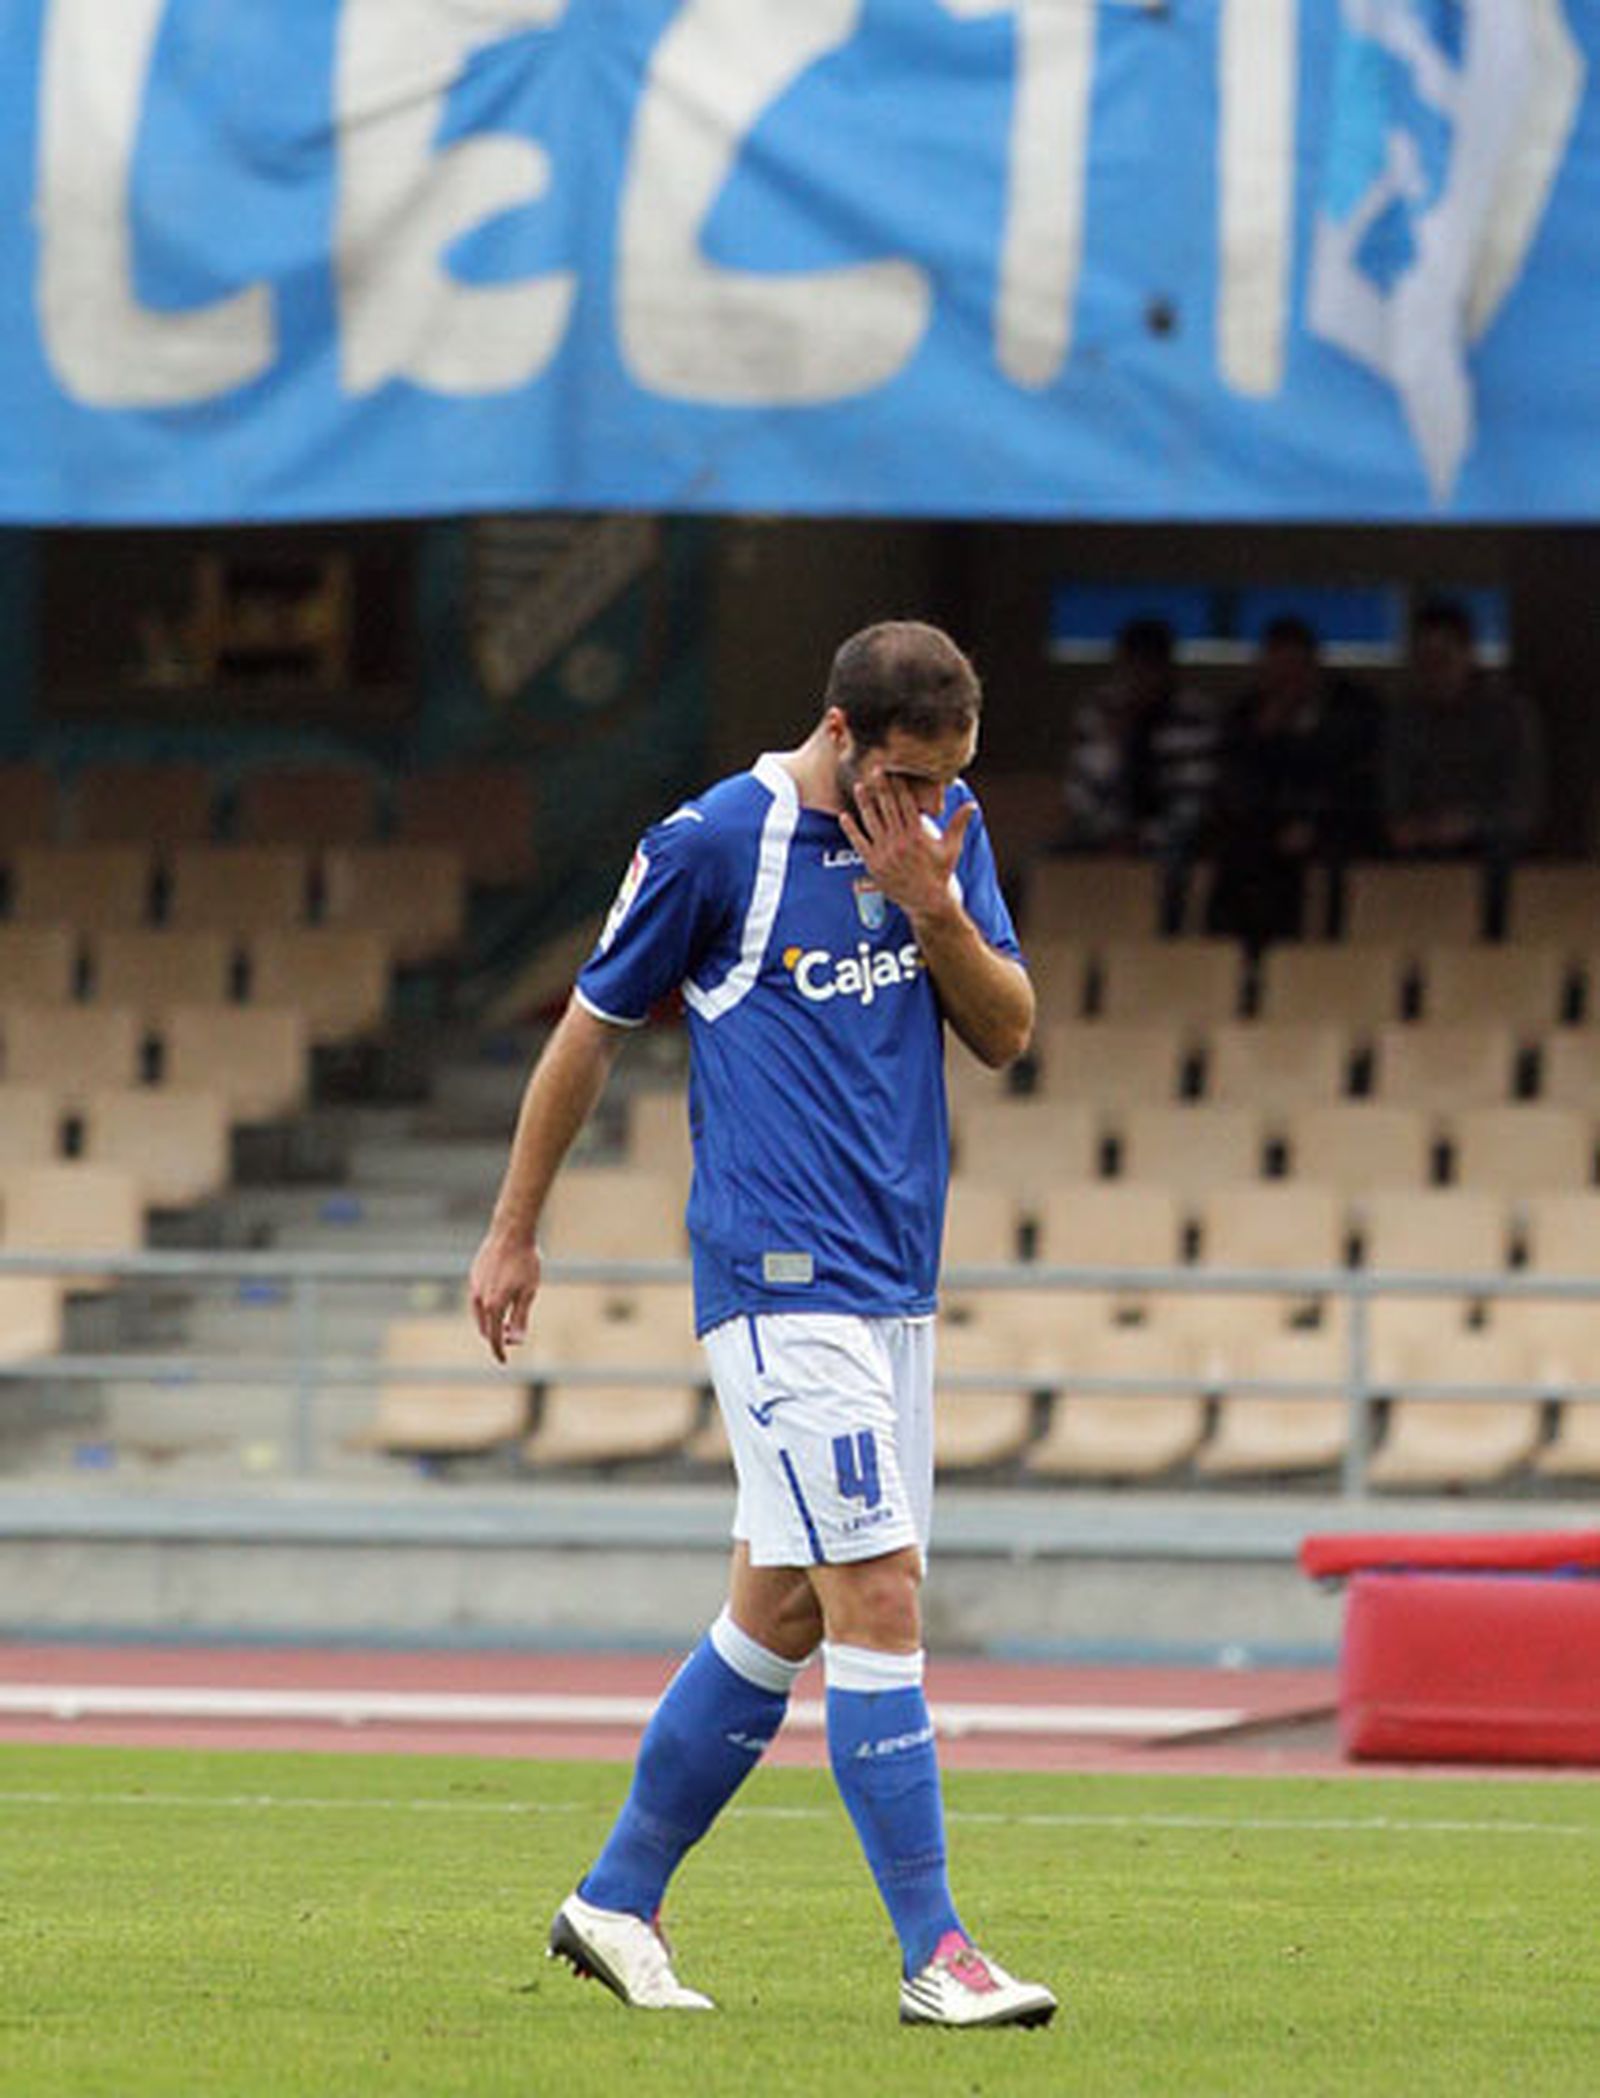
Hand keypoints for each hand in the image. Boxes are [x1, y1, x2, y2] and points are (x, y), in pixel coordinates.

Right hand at [469, 1227, 541, 1363]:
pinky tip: (501, 1298)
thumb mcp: (528, 1292)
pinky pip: (478, 1298)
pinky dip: (487, 1306)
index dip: (499, 1351)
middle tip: (513, 1336)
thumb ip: (521, 1318)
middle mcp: (480, 1298)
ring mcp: (474, 1286)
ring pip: (480, 1313)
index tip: (503, 1360)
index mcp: (494, 1305)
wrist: (511, 1232)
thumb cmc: (525, 1261)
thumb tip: (516, 1341)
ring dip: (492, 1321)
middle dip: (497, 1336)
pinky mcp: (474, 1275)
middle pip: (485, 1327)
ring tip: (508, 1318)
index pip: (494, 1337)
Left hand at [839, 777, 974, 918]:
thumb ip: (959, 824)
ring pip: (872, 822)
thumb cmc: (941, 873)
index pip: (906, 804)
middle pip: (888, 808)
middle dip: (881, 788)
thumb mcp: (952, 847)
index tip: (894, 772)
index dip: (899, 787)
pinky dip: (851, 830)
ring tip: (859, 786)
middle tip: (875, 770)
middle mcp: (899, 842)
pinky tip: (844, 817)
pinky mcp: (874, 865)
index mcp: (917, 835)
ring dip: (865, 803)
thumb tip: (972, 805)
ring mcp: (885, 853)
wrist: (928, 901)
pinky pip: (859, 843)